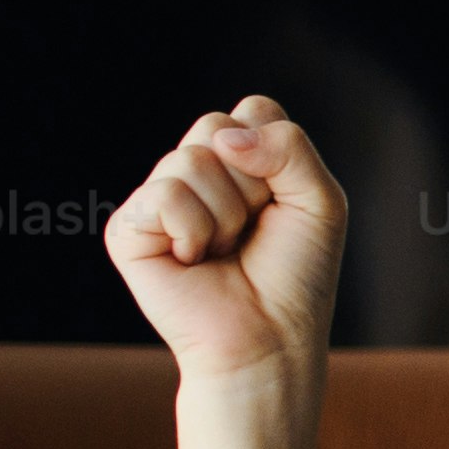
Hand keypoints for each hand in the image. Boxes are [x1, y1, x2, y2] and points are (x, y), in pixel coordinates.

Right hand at [103, 99, 349, 381]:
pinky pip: (164, 196)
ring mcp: (157, 198)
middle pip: (217, 127)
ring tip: (223, 251)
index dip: (277, 157)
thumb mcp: (320, 201)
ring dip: (225, 215)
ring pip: (190, 160)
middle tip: (250, 231)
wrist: (269, 339)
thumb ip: (289, 147)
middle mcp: (193, 171)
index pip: (253, 109)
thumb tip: (224, 139)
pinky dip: (193, 232)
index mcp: (238, 158)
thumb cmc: (296, 275)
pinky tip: (193, 262)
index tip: (282, 203)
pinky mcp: (128, 229)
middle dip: (251, 184)